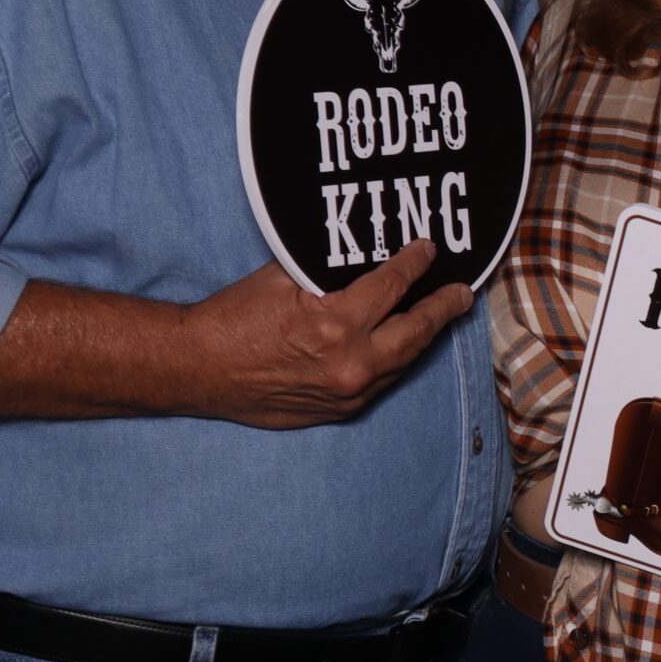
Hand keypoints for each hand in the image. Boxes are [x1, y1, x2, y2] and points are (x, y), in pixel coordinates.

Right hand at [179, 241, 471, 429]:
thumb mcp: (283, 277)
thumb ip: (329, 268)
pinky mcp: (337, 411)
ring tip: (444, 315)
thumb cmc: (234, 318)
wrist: (197, 369)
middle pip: (417, 330)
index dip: (416, 263)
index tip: (430, 250)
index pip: (395, 285)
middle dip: (444, 307)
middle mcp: (349, 363)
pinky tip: (406, 344)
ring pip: (404, 360)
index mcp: (337, 323)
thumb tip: (368, 249)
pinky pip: (382, 382)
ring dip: (426, 336)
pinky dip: (397, 360)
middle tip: (463, 292)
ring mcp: (346, 392)